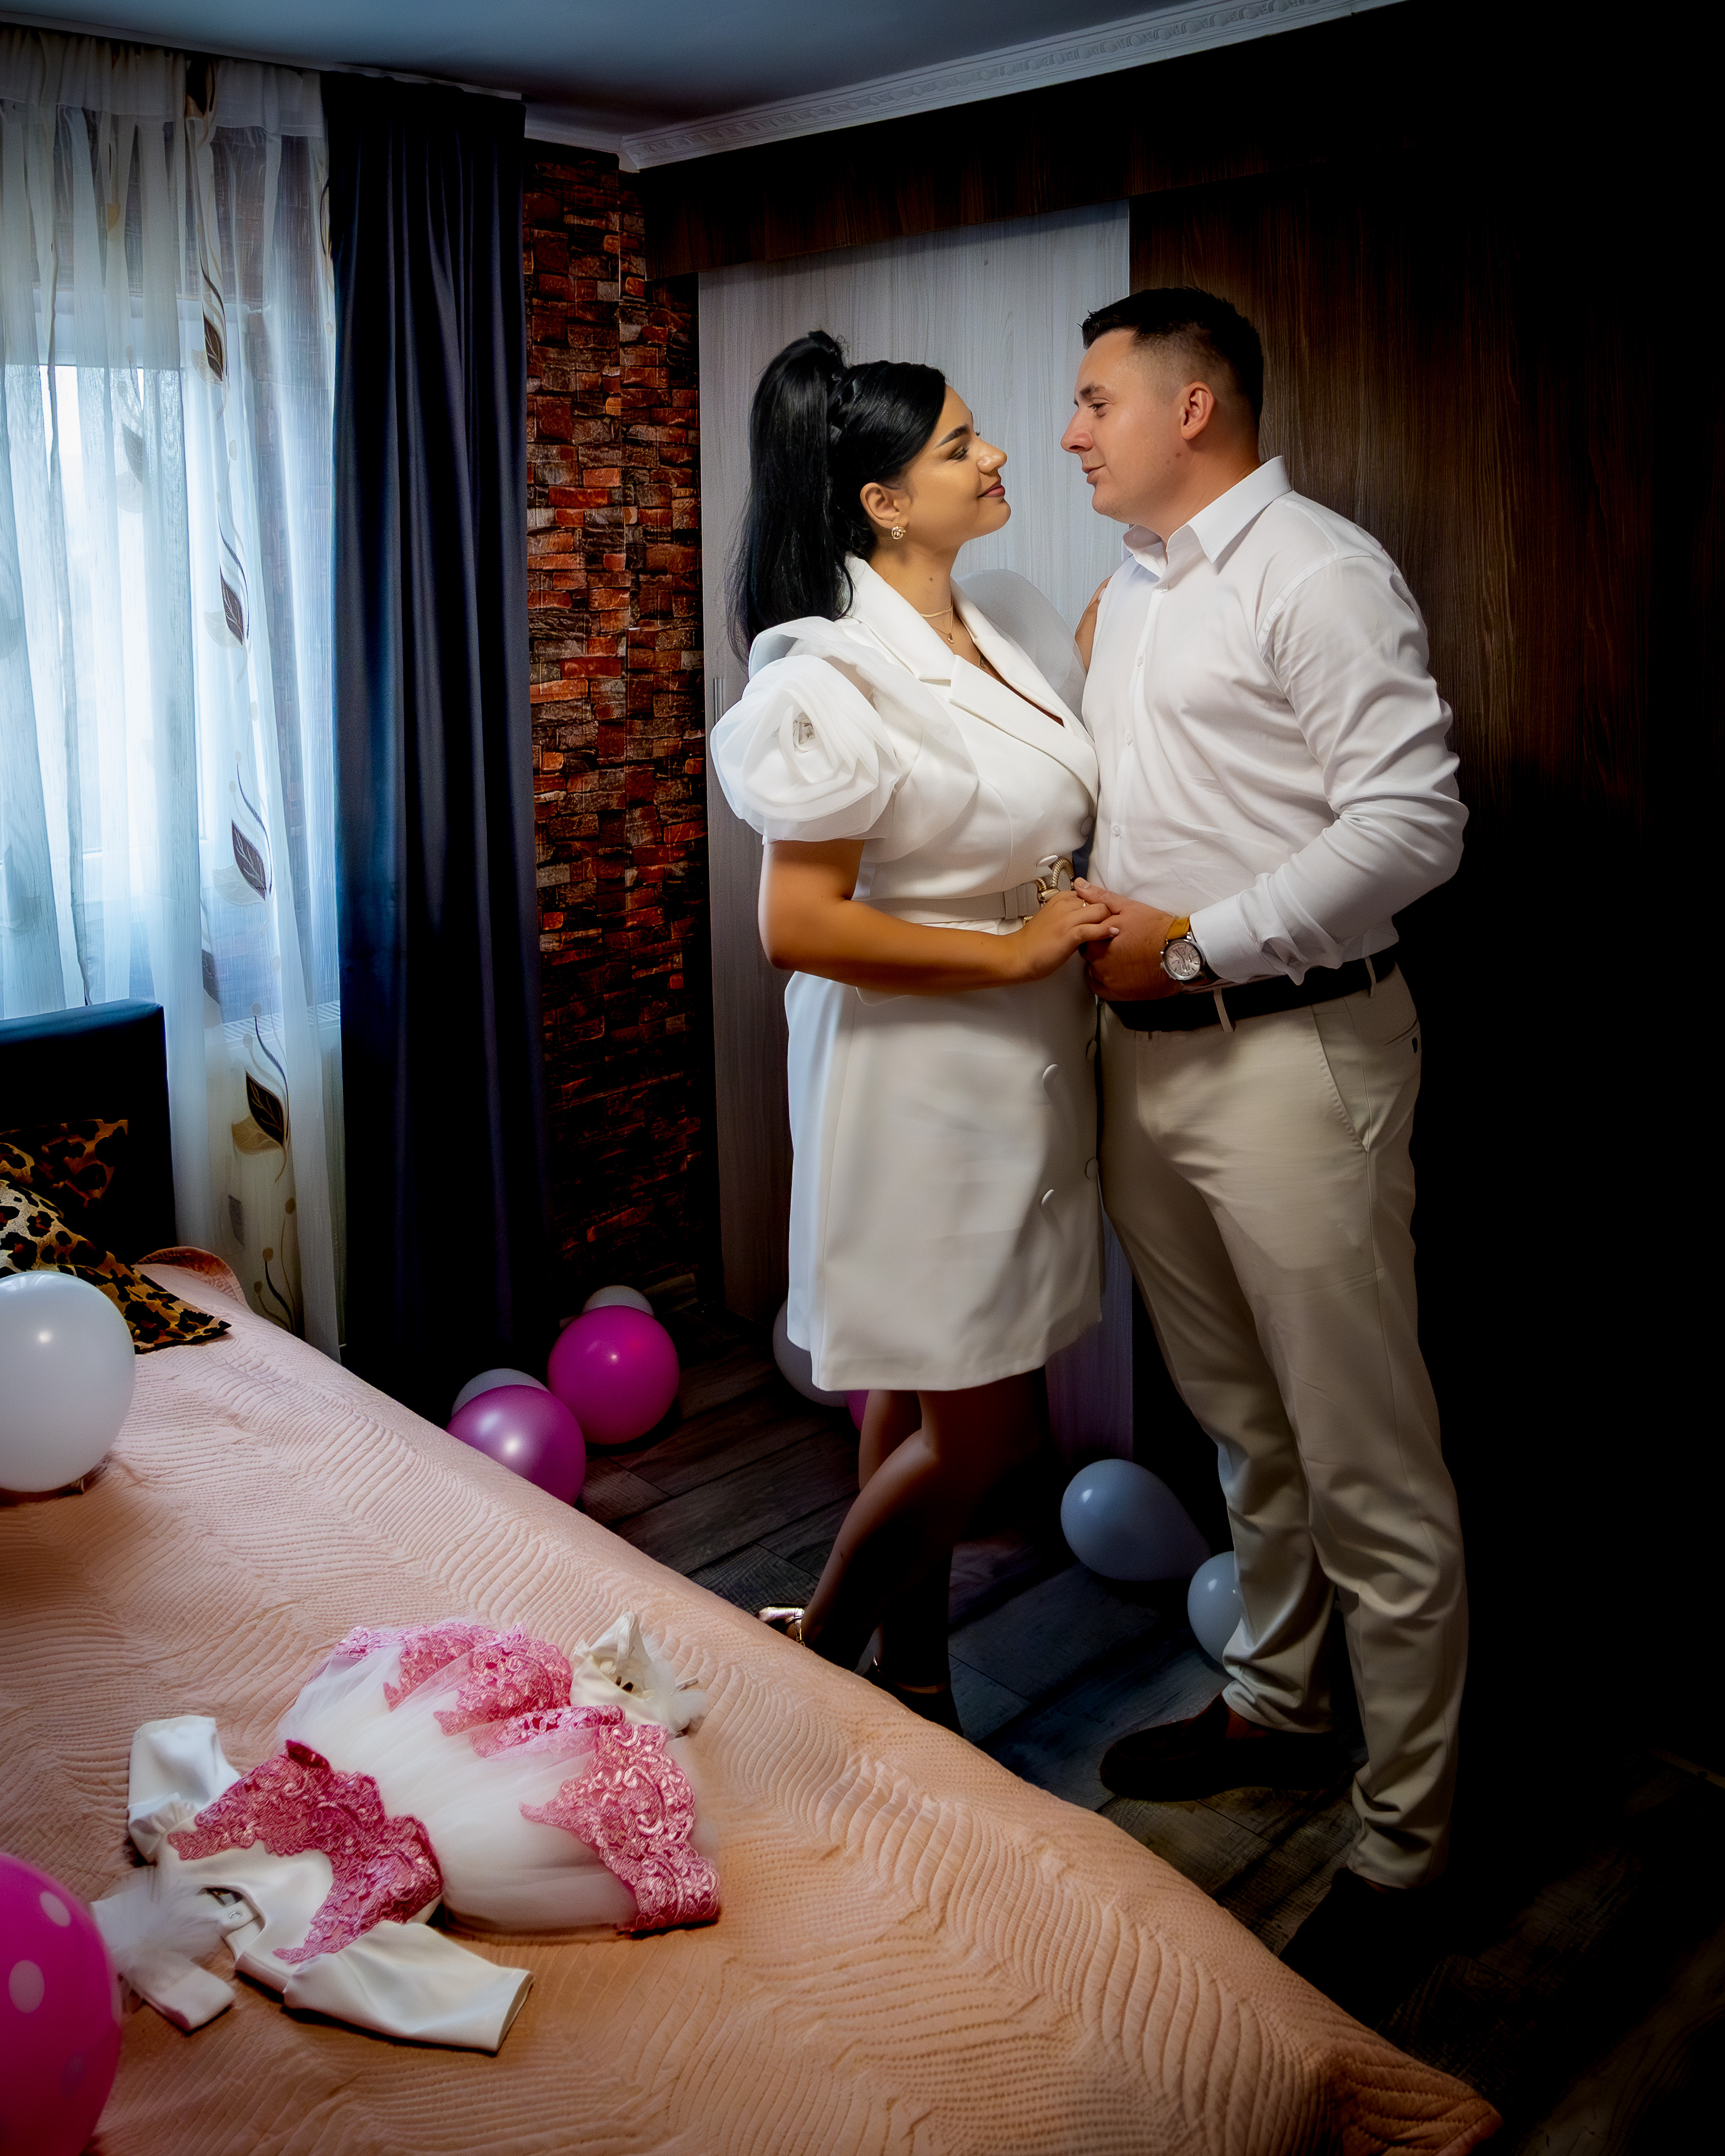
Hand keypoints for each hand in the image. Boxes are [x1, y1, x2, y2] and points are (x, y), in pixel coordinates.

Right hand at [999, 891, 1117, 983]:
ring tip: (1115, 931)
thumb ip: (1072, 912)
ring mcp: (1067, 919)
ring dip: (1110, 921)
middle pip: (1100, 901)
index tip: (1107, 917)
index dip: (1102, 906)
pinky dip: (1106, 931)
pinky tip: (1112, 934)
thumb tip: (1090, 913)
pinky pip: (1094, 928)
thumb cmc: (1036, 941)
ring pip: (1100, 911)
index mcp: (1062, 898)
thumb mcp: (1055, 918)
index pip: (1093, 894)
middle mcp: (1066, 904)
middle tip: (1114, 925)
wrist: (1018, 955)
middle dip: (1110, 913)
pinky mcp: (1069, 934)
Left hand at [1073, 879, 1182, 999]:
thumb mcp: (1128, 908)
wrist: (1182, 953)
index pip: (1083, 935)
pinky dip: (1106, 980)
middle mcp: (1099, 963)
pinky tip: (1119, 971)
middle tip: (1118, 943)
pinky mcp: (1118, 995)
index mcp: (1098, 940)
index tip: (1107, 931)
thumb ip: (1100, 898)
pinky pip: (1101, 988)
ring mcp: (1108, 981)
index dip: (1095, 932)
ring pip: (1094, 971)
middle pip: (1088, 954)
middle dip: (1098, 947)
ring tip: (1122, 957)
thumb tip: (1079, 885)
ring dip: (1102, 964)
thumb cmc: (1157, 929)